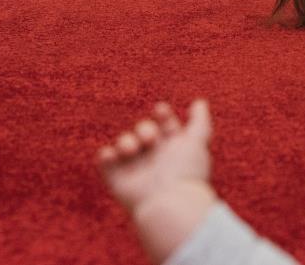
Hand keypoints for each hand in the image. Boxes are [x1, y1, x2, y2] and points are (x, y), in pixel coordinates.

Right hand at [98, 100, 212, 213]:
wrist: (167, 204)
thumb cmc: (185, 172)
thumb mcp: (196, 142)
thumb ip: (199, 122)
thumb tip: (200, 101)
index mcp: (174, 149)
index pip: (166, 123)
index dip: (162, 114)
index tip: (161, 110)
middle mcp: (154, 158)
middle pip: (143, 129)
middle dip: (145, 128)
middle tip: (150, 139)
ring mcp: (135, 168)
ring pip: (124, 141)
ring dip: (126, 140)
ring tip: (132, 149)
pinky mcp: (116, 179)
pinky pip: (104, 160)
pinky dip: (106, 154)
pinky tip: (114, 154)